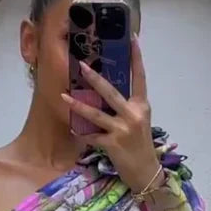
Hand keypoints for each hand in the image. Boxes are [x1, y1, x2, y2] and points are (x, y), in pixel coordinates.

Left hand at [62, 37, 159, 194]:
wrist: (146, 172)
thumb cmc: (141, 145)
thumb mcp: (139, 121)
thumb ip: (127, 106)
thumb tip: (107, 91)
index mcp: (141, 106)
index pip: (140, 77)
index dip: (136, 57)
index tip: (132, 38)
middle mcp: (133, 115)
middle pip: (111, 92)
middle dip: (95, 79)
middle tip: (82, 65)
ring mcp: (123, 130)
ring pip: (96, 114)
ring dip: (78, 105)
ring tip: (64, 96)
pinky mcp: (113, 145)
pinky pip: (92, 136)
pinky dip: (81, 132)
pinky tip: (71, 127)